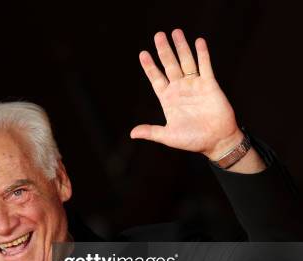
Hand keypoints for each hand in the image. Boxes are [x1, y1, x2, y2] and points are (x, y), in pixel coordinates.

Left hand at [131, 29, 242, 159]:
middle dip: (164, 50)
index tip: (142, 53)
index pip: (156, 78)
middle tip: (158, 35)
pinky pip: (205, 66)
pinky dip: (202, 54)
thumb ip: (151, 132)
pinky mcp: (210, 85)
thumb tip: (132, 133)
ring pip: (186, 62)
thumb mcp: (168, 136)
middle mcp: (180, 89)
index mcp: (168, 99)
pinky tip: (198, 41)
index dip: (150, 66)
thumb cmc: (192, 140)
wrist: (216, 141)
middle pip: (170, 65)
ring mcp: (195, 85)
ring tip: (176, 32)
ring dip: (181, 47)